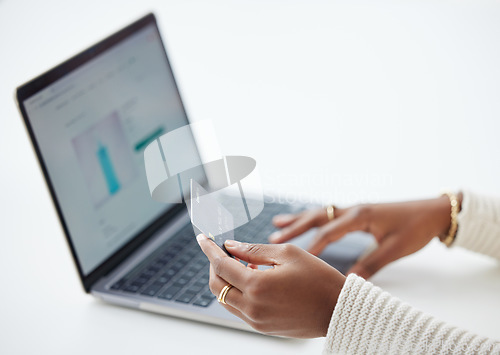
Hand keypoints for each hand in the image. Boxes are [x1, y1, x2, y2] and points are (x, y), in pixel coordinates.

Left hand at [197, 235, 345, 337]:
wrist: (338, 310)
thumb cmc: (318, 278)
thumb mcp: (287, 254)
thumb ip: (254, 250)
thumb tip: (230, 246)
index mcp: (257, 286)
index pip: (221, 265)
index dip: (210, 249)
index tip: (203, 238)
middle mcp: (252, 307)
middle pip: (217, 285)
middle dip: (214, 265)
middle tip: (221, 250)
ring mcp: (256, 320)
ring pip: (226, 298)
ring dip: (226, 279)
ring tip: (242, 262)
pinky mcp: (262, 327)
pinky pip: (239, 308)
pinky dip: (239, 291)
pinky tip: (253, 277)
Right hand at [269, 194, 461, 278]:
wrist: (432, 212)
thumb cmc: (415, 228)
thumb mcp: (395, 249)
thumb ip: (372, 263)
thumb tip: (349, 280)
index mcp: (360, 216)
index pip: (329, 232)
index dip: (312, 246)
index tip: (297, 258)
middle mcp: (353, 210)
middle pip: (317, 218)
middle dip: (295, 227)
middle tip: (274, 236)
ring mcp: (353, 210)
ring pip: (320, 214)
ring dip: (299, 220)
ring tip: (277, 224)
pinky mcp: (356, 213)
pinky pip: (328, 215)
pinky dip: (311, 219)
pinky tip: (302, 221)